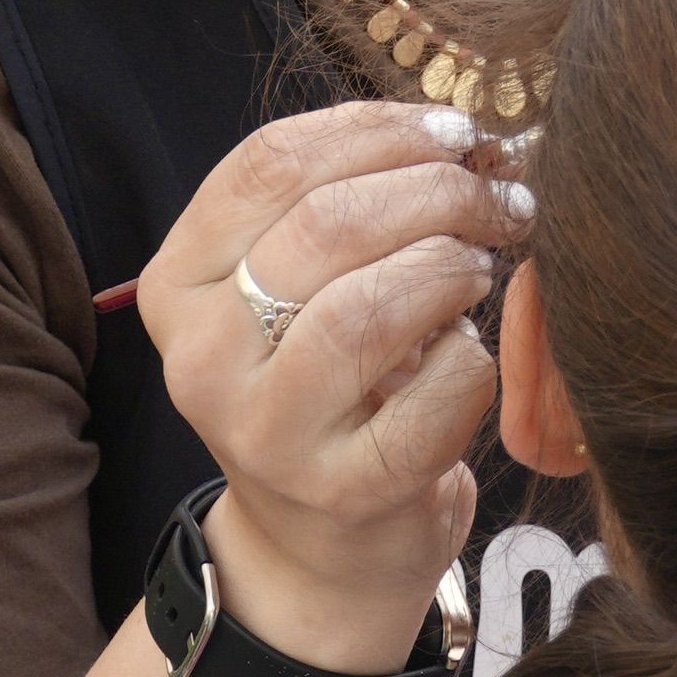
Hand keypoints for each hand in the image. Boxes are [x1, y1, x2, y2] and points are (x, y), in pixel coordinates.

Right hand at [137, 98, 525, 667]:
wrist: (320, 547)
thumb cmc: (325, 386)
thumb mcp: (293, 287)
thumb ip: (343, 200)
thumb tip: (459, 129)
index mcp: (179, 284)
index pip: (271, 164)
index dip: (378, 129)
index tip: (454, 130)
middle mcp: (202, 358)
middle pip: (326, 226)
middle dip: (435, 190)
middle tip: (498, 196)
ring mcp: (266, 434)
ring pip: (369, 307)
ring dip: (452, 268)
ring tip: (482, 267)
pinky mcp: (344, 491)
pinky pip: (433, 394)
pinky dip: (473, 358)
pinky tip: (470, 354)